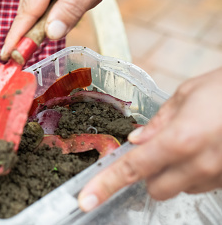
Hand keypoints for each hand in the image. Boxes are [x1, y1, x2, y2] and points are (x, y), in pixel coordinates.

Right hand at [1, 0, 144, 59]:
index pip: (28, 9)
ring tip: (38, 42)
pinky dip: (51, 13)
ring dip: (41, 24)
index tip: (7, 56)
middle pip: (28, 8)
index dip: (18, 35)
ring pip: (38, 5)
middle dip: (24, 34)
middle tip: (19, 59)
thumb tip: (51, 33)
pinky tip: (61, 19)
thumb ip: (72, 9)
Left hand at [78, 67, 221, 211]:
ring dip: (174, 173)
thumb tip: (136, 140)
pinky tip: (208, 146)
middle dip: (148, 173)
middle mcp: (199, 164)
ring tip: (191, 140)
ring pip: (181, 188)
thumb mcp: (187, 94)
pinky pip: (204, 184)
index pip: (133, 168)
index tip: (86, 199)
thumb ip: (159, 122)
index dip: (106, 185)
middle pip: (156, 188)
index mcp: (180, 140)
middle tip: (156, 148)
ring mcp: (219, 175)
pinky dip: (197, 171)